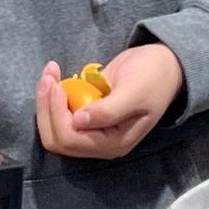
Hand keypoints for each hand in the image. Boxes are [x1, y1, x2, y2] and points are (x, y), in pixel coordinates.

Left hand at [34, 41, 183, 161]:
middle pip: (56, 138)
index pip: (71, 139)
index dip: (57, 114)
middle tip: (49, 76)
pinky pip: (59, 115)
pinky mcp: (86, 116)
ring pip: (53, 127)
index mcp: (113, 143)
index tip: (57, 84)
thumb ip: (108, 110)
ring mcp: (91, 130)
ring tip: (51, 73)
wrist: (162, 65)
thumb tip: (79, 121)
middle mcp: (99, 142)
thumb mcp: (134, 92)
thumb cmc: (153, 77)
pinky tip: (57, 77)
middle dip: (47, 108)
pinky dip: (52, 97)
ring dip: (46, 101)